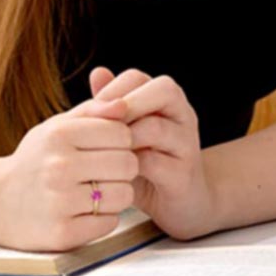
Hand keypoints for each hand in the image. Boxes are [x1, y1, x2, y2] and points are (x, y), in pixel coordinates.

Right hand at [0, 97, 137, 250]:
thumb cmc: (37, 159)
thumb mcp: (58, 125)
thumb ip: (94, 110)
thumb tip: (124, 104)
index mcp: (59, 134)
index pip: (122, 133)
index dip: (124, 141)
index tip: (109, 147)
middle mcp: (58, 167)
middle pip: (128, 164)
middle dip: (124, 167)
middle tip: (107, 171)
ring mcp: (59, 203)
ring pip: (124, 195)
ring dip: (117, 194)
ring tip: (98, 191)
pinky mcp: (61, 234)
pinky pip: (110, 223)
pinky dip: (104, 219)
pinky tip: (86, 212)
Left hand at [90, 68, 209, 238]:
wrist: (181, 204)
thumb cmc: (149, 164)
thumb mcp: (129, 132)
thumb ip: (115, 105)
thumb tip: (98, 72)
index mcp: (166, 101)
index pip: (139, 78)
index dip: (112, 89)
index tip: (89, 110)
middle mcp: (182, 116)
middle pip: (162, 90)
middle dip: (125, 105)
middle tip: (98, 125)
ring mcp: (186, 144)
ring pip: (156, 127)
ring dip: (124, 137)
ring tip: (102, 151)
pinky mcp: (184, 174)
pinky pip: (157, 163)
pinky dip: (132, 167)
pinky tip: (113, 175)